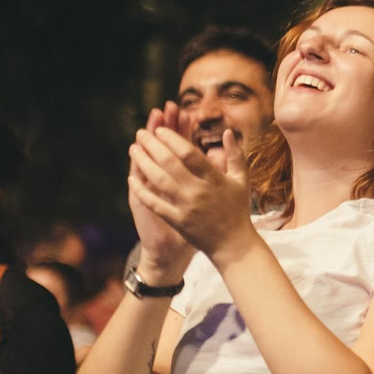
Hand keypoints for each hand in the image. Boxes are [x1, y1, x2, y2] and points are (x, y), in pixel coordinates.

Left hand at [129, 106, 255, 260]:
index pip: (189, 153)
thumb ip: (235, 155)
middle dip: (152, 145)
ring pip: (159, 180)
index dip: (173, 138)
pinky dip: (141, 190)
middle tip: (141, 133)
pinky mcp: (177, 221)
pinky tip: (131, 178)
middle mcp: (198, 191)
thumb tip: (226, 132)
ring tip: (133, 149)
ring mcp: (186, 207)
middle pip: (170, 163)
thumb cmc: (237, 209)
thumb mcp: (241, 180)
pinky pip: (154, 203)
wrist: (232, 244)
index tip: (160, 129)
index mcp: (214, 178)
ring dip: (143, 162)